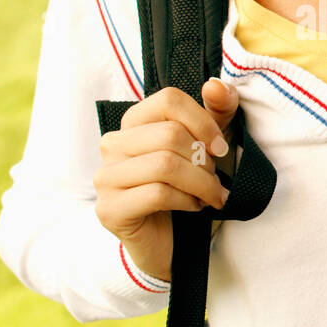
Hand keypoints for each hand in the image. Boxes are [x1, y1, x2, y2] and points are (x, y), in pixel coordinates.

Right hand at [94, 78, 238, 281]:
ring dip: (199, 183)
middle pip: (169, 134)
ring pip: (164, 165)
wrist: (173, 242)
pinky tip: (193, 208)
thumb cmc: (188, 188)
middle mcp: (112, 145)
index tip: (220, 148)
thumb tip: (215, 84)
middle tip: (214, 180)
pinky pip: (157, 194)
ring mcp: (106, 177)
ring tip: (209, 195)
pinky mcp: (109, 209)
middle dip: (203, 161)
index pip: (168, 99)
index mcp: (133, 123)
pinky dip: (186, 201)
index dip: (203, 121)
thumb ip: (217, 112)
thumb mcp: (208, 146)